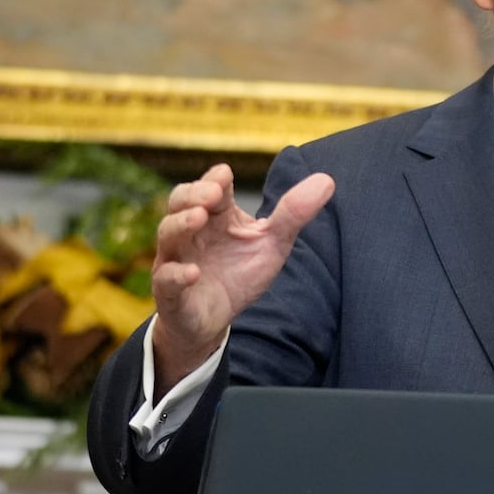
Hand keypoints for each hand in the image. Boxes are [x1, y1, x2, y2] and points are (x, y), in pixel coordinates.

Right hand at [150, 163, 334, 389]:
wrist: (215, 318)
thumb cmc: (238, 273)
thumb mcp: (272, 243)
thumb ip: (294, 214)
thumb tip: (327, 180)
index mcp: (216, 216)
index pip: (210, 189)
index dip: (214, 180)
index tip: (225, 175)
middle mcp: (191, 232)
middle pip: (180, 202)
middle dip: (193, 194)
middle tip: (212, 193)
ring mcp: (176, 260)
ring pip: (169, 234)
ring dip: (181, 224)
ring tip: (199, 218)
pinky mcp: (170, 293)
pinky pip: (166, 280)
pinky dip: (176, 275)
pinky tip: (192, 272)